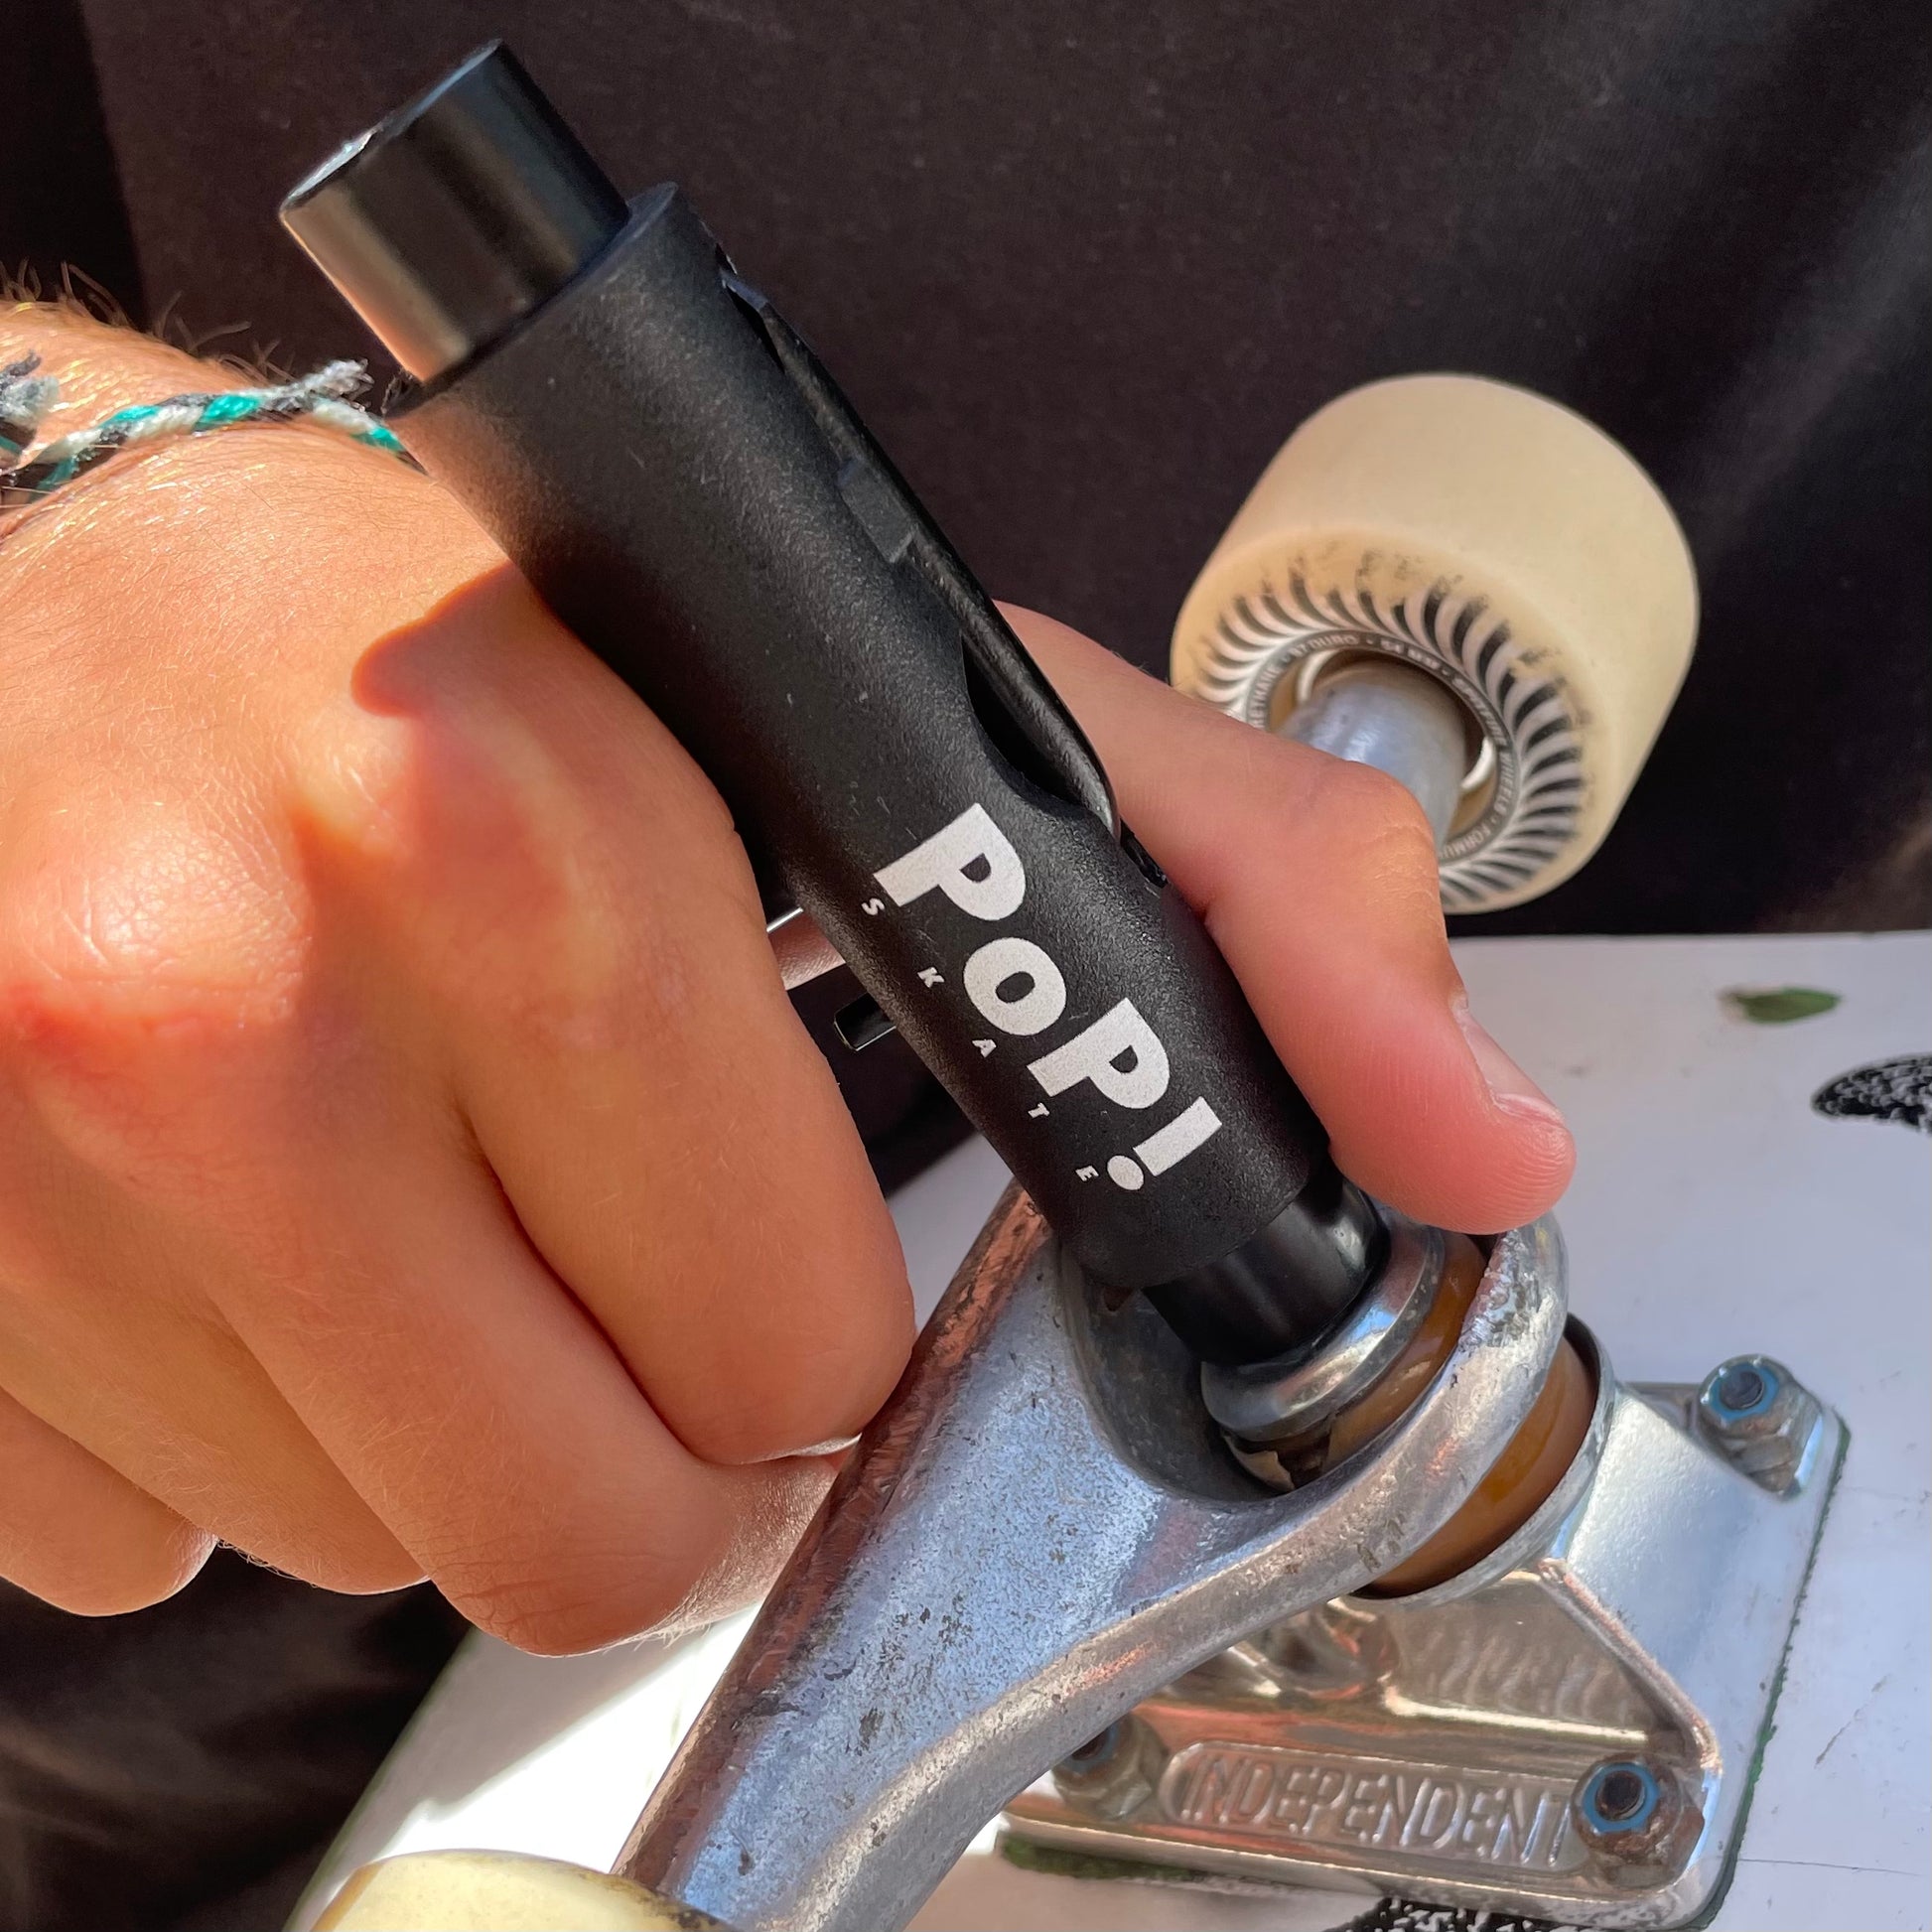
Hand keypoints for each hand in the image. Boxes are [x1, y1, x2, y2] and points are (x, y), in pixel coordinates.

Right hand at [0, 311, 1568, 1648]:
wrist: (40, 586)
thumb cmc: (454, 626)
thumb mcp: (861, 686)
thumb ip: (1223, 883)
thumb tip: (1469, 1136)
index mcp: (515, 834)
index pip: (791, 1333)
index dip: (817, 1303)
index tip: (786, 1227)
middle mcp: (218, 1006)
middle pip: (599, 1518)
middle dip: (659, 1400)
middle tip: (609, 1217)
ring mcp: (28, 1181)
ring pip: (390, 1555)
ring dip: (462, 1415)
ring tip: (427, 1182)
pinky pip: (162, 1549)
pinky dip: (253, 1433)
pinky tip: (248, 1230)